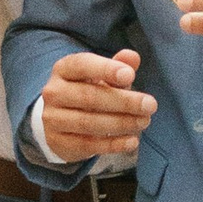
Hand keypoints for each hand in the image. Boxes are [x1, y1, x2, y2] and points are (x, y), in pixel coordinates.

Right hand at [38, 49, 154, 161]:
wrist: (60, 121)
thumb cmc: (88, 91)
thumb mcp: (102, 76)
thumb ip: (118, 65)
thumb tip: (133, 57)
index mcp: (64, 69)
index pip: (82, 65)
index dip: (106, 69)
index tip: (130, 76)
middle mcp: (53, 92)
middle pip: (89, 96)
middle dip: (123, 101)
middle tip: (150, 105)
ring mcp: (52, 118)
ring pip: (87, 122)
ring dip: (120, 123)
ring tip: (144, 121)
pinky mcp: (58, 142)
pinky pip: (87, 144)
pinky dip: (112, 144)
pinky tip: (132, 141)